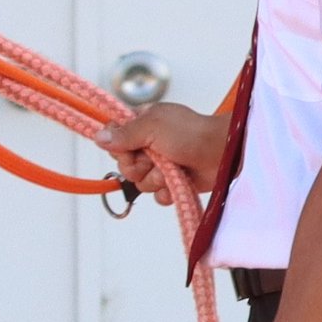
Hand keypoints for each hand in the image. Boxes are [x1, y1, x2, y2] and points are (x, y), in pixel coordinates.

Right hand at [102, 98, 223, 189]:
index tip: (130, 146)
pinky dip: (167, 191)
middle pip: (124, 165)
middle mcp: (148, 145)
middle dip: (139, 166)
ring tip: (172, 167)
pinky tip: (178, 181)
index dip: (118, 148)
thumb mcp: (152, 126)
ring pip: (140, 183)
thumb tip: (98, 137)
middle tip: (155, 157)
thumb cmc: (192, 133)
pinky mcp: (173, 183)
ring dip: (155, 178)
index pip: (113, 140)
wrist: (222, 153)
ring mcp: (161, 165)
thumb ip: (124, 133)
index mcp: (141, 125)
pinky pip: (157, 196)